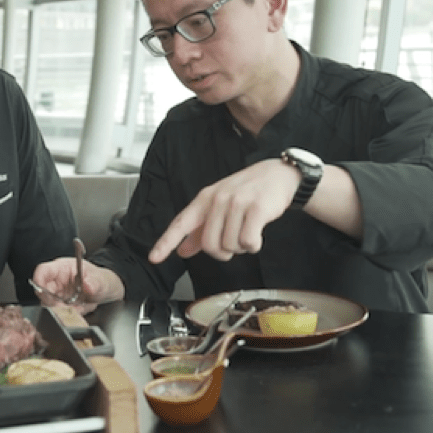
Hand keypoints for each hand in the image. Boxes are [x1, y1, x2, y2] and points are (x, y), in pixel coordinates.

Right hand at [32, 258, 124, 313]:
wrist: (104, 290)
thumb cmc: (99, 279)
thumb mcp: (100, 279)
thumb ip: (94, 282)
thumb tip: (88, 286)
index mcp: (62, 268)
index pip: (43, 271)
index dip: (38, 280)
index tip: (41, 291)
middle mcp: (56, 281)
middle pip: (42, 292)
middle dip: (52, 303)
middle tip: (67, 307)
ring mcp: (57, 295)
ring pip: (49, 306)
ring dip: (63, 310)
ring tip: (80, 307)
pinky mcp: (60, 306)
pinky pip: (60, 314)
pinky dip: (70, 315)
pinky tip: (81, 309)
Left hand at [150, 159, 297, 263]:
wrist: (278, 174)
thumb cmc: (248, 192)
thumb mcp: (220, 206)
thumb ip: (200, 230)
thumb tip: (182, 250)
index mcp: (204, 199)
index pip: (181, 223)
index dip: (166, 242)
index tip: (154, 258)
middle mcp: (217, 199)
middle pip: (210, 245)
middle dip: (223, 253)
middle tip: (233, 244)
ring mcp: (236, 203)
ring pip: (230, 246)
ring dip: (242, 248)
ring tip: (248, 232)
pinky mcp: (256, 208)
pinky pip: (248, 242)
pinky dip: (253, 245)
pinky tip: (257, 235)